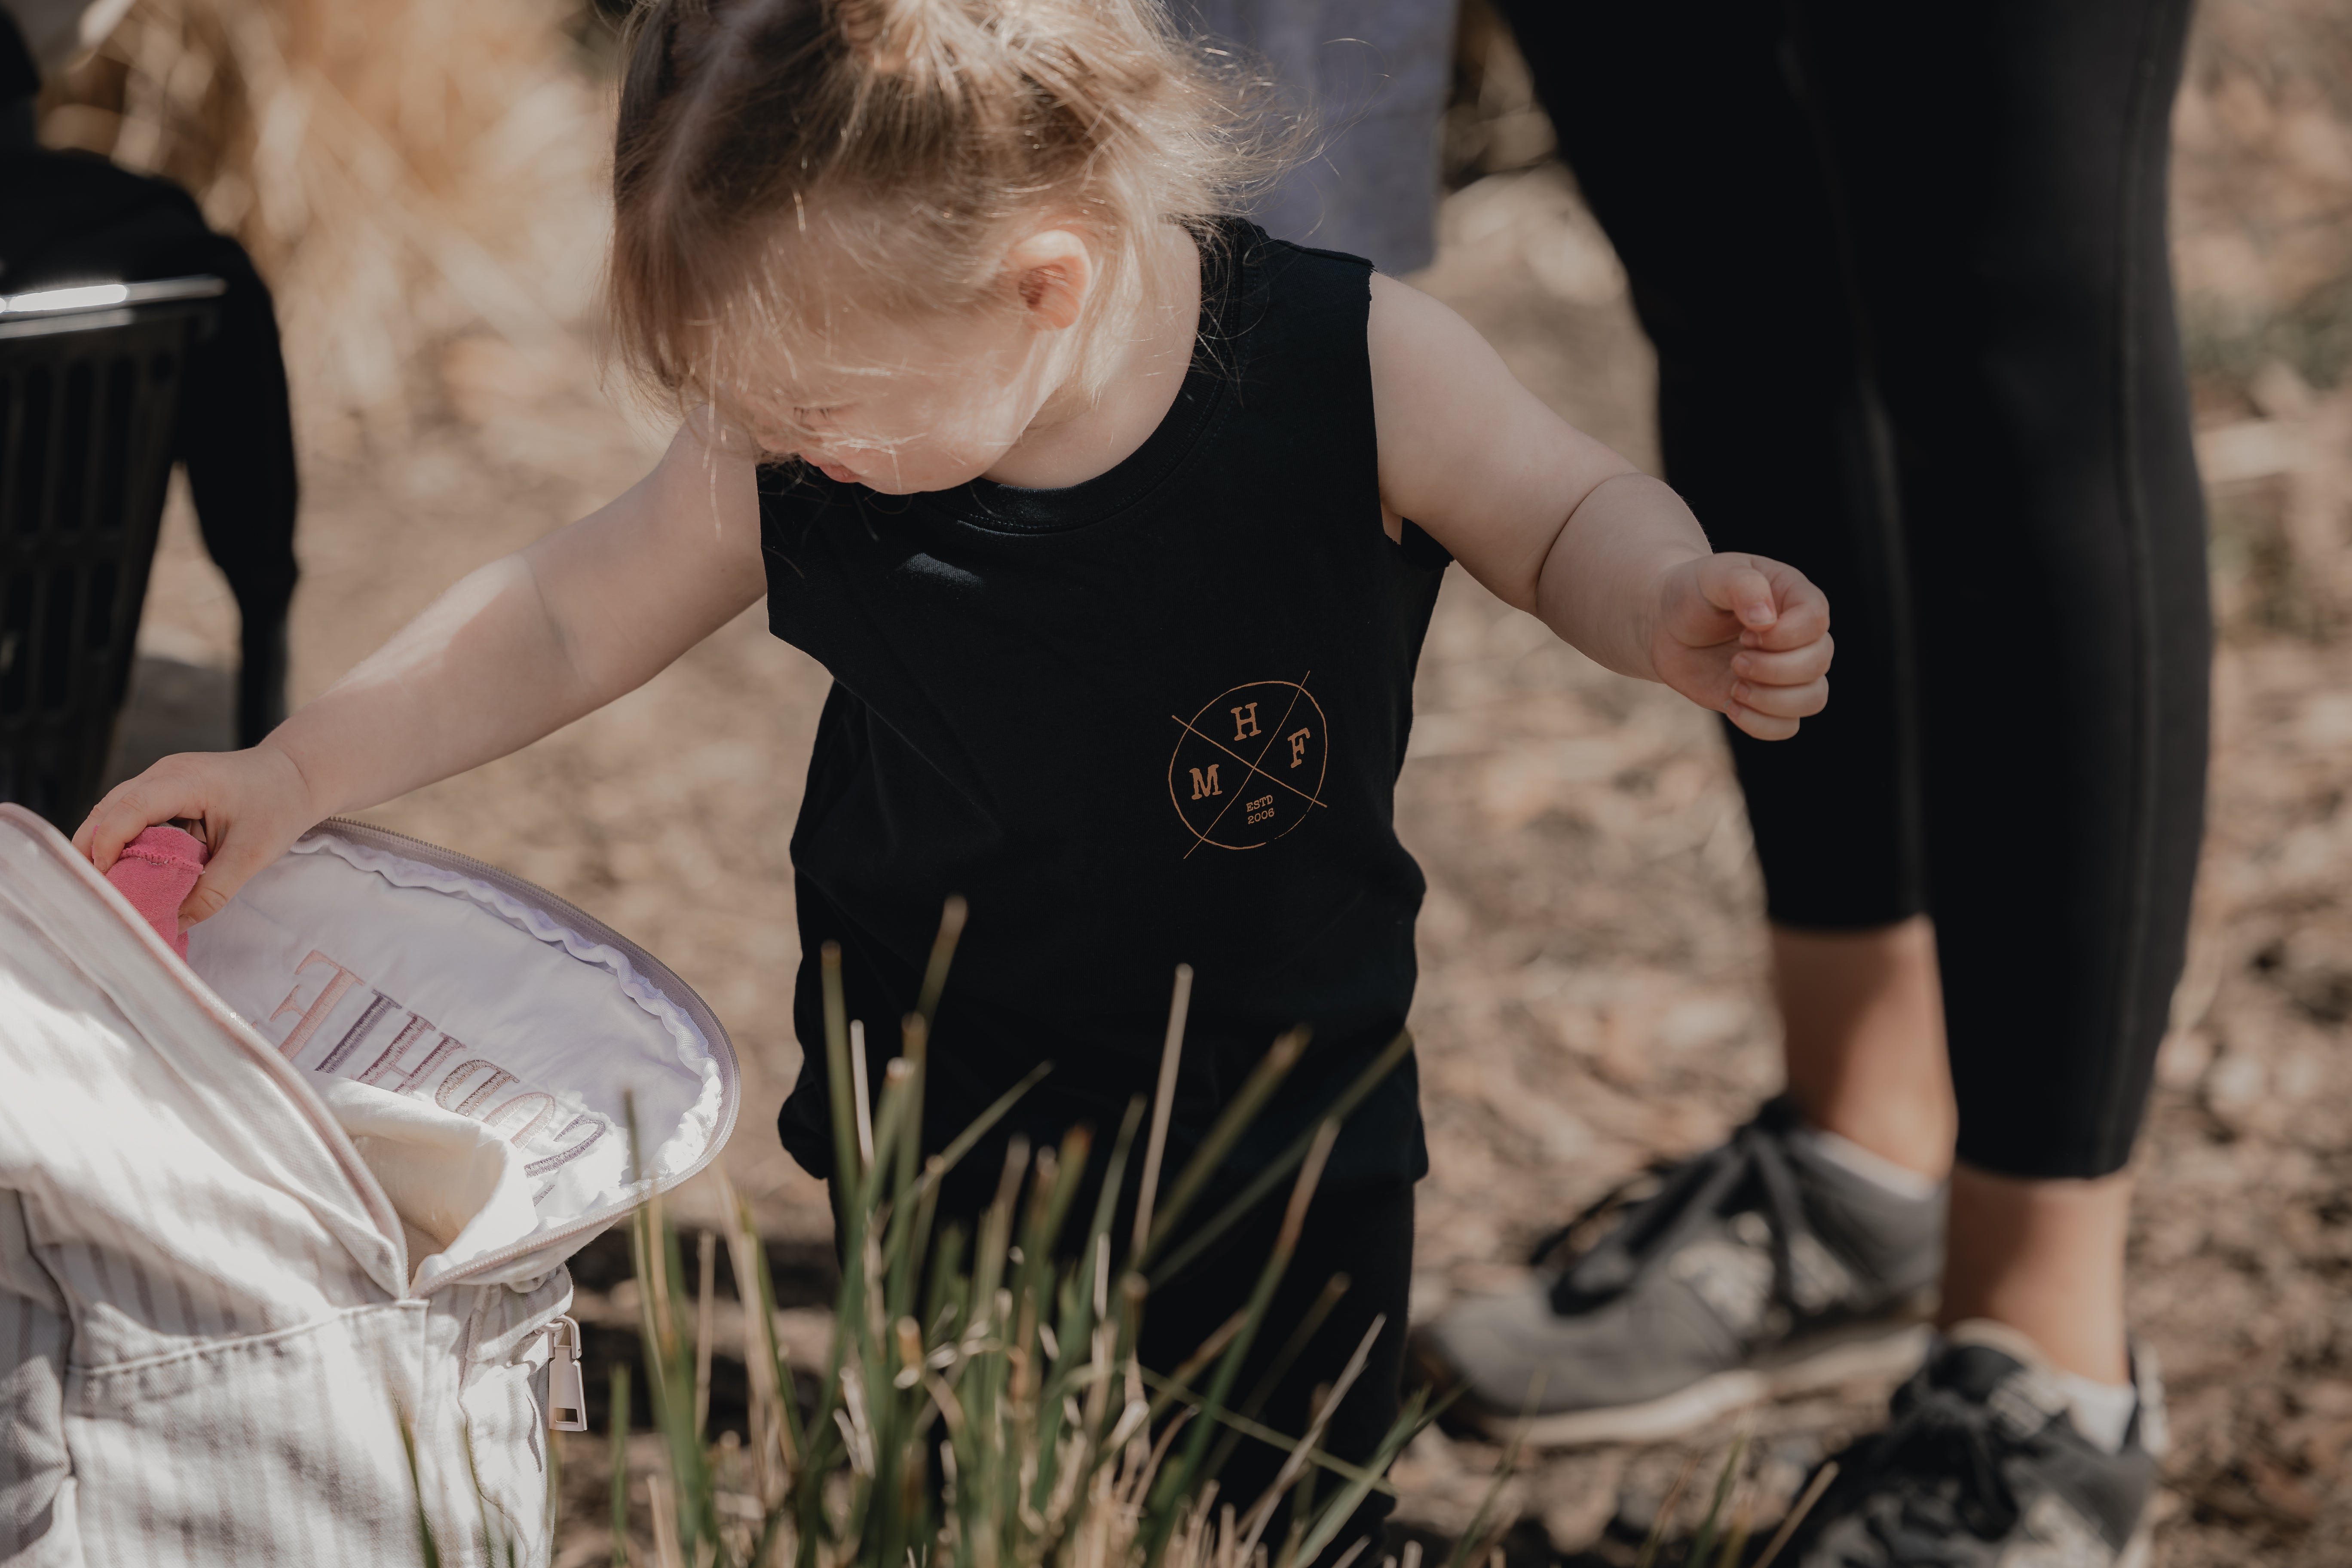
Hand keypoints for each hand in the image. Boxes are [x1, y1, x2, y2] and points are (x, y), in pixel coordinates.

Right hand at [73, 744, 320, 929]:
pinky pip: (131, 815)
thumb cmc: (279, 806)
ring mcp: (160, 780)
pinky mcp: (163, 792)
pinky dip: (124, 842)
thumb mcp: (252, 855)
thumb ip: (213, 892)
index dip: (110, 841)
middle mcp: (164, 774)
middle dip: (94, 848)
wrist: (295, 776)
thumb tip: (174, 924)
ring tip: (108, 887)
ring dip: (105, 846)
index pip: (131, 806)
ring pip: (113, 811)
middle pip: (109, 807)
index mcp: (186, 780)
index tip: (107, 878)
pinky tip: (128, 871)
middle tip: (95, 891)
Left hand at [1648, 553, 1831, 739]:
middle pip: (1818, 663)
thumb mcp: (1713, 575)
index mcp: (1795, 598)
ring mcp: (1788, 672)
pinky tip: (1731, 705)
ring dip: (1771, 700)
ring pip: (1813, 700)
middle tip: (1735, 660)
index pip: (1816, 621)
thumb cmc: (1693, 592)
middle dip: (1773, 669)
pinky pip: (1787, 727)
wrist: (1665, 625)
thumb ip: (1742, 585)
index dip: (1784, 636)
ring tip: (1735, 685)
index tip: (1745, 633)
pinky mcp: (1768, 700)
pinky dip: (1761, 724)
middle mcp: (1801, 637)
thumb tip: (1766, 620)